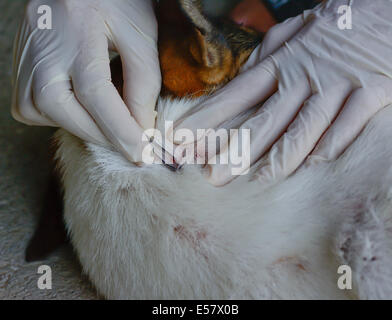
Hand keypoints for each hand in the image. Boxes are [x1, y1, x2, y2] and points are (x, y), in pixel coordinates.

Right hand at [12, 0, 160, 161]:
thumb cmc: (115, 2)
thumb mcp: (140, 33)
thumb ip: (143, 81)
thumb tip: (141, 128)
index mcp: (75, 27)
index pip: (95, 91)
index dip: (120, 128)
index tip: (142, 154)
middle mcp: (41, 46)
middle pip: (67, 110)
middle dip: (104, 136)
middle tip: (132, 145)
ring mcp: (24, 59)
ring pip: (48, 115)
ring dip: (85, 128)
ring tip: (111, 123)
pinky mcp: (18, 71)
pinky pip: (34, 110)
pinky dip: (64, 118)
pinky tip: (84, 109)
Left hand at [174, 0, 391, 185]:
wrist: (386, 8)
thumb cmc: (334, 24)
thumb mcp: (293, 32)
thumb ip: (268, 56)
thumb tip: (245, 78)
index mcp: (281, 63)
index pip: (236, 95)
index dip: (208, 119)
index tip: (182, 139)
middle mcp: (303, 77)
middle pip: (263, 119)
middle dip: (235, 150)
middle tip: (210, 176)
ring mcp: (336, 85)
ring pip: (303, 127)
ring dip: (278, 156)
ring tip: (255, 181)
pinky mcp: (371, 91)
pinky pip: (348, 124)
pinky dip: (330, 145)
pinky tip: (311, 166)